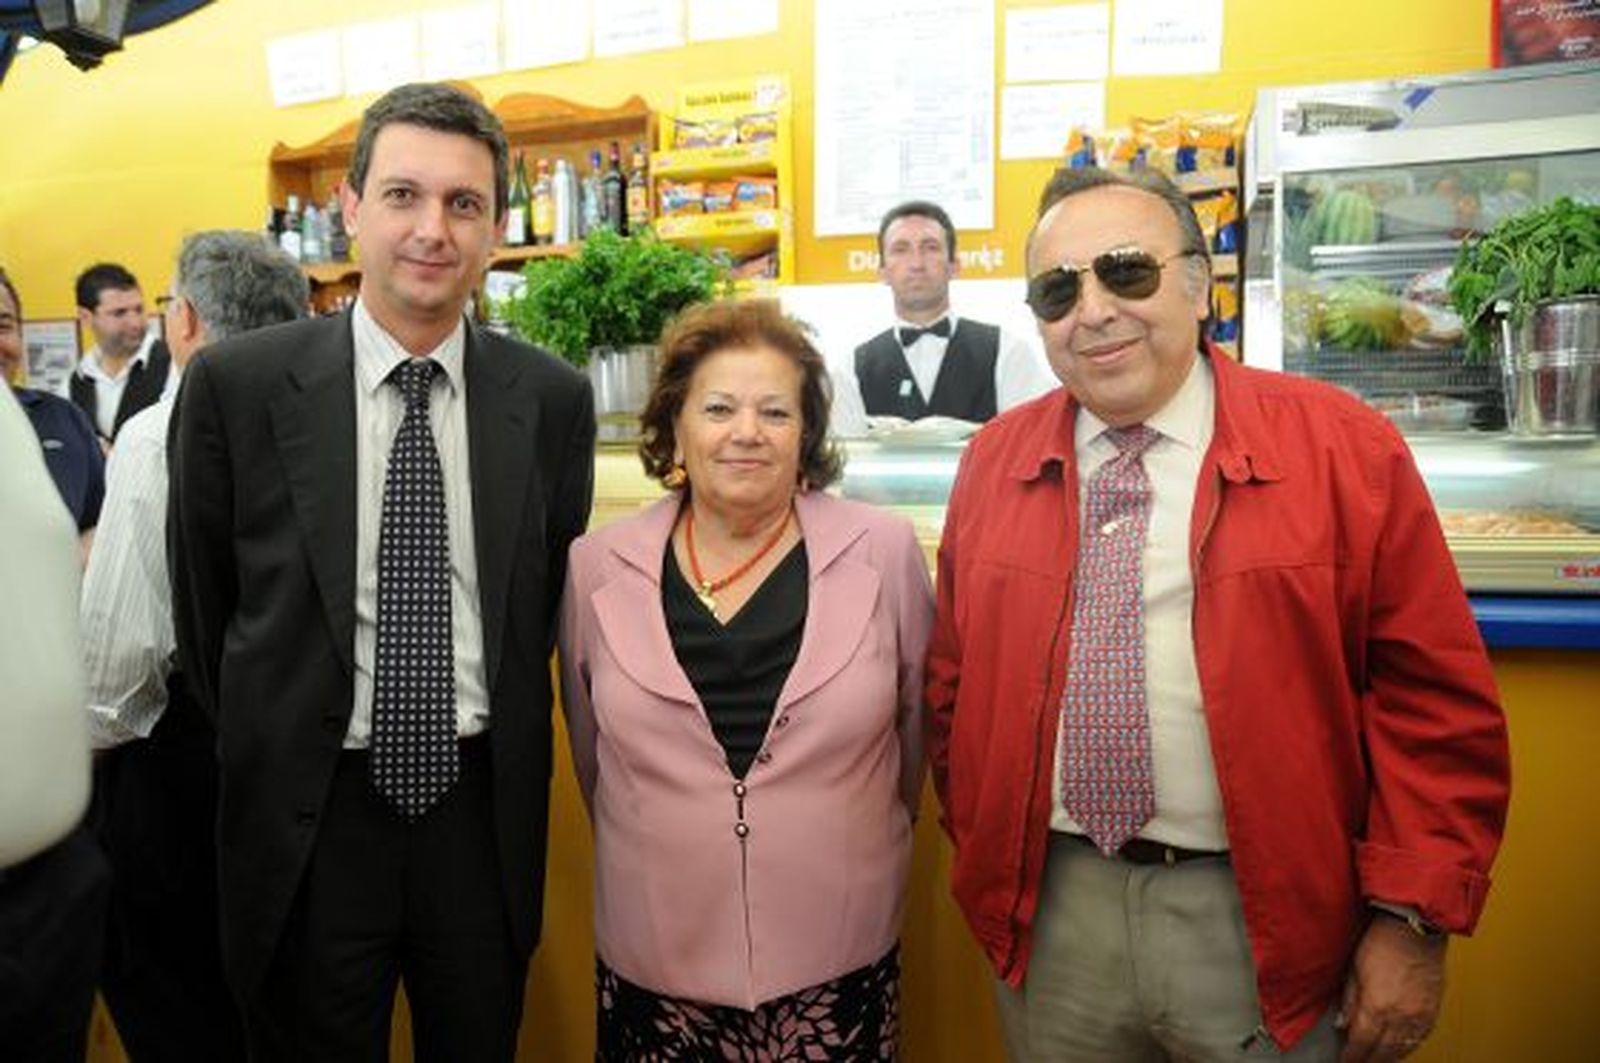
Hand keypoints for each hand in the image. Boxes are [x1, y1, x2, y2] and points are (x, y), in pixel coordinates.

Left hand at [1336, 914, 1446, 1060]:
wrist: (1414, 929)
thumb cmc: (1383, 941)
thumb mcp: (1353, 970)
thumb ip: (1350, 1001)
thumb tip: (1344, 1023)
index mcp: (1377, 1006)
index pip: (1361, 1044)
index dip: (1352, 1057)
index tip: (1345, 1061)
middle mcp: (1400, 1016)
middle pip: (1383, 1051)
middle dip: (1369, 1060)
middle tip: (1359, 1062)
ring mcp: (1419, 1015)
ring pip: (1403, 1049)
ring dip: (1388, 1057)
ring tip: (1377, 1059)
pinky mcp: (1433, 1011)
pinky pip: (1420, 1039)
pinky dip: (1407, 1047)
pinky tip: (1400, 1048)